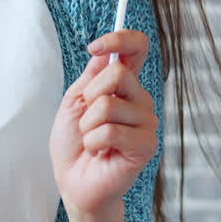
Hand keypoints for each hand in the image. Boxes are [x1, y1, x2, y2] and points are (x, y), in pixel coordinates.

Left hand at [49, 29, 158, 219]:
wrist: (73, 183)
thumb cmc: (73, 144)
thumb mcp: (75, 101)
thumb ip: (92, 76)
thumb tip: (107, 52)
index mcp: (126, 86)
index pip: (137, 47)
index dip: (120, 38)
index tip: (94, 46)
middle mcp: (141, 100)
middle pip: (118, 72)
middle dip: (90, 95)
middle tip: (87, 119)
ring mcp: (147, 122)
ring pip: (109, 104)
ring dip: (88, 125)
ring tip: (92, 140)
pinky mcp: (146, 145)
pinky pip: (111, 130)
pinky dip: (93, 141)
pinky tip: (98, 152)